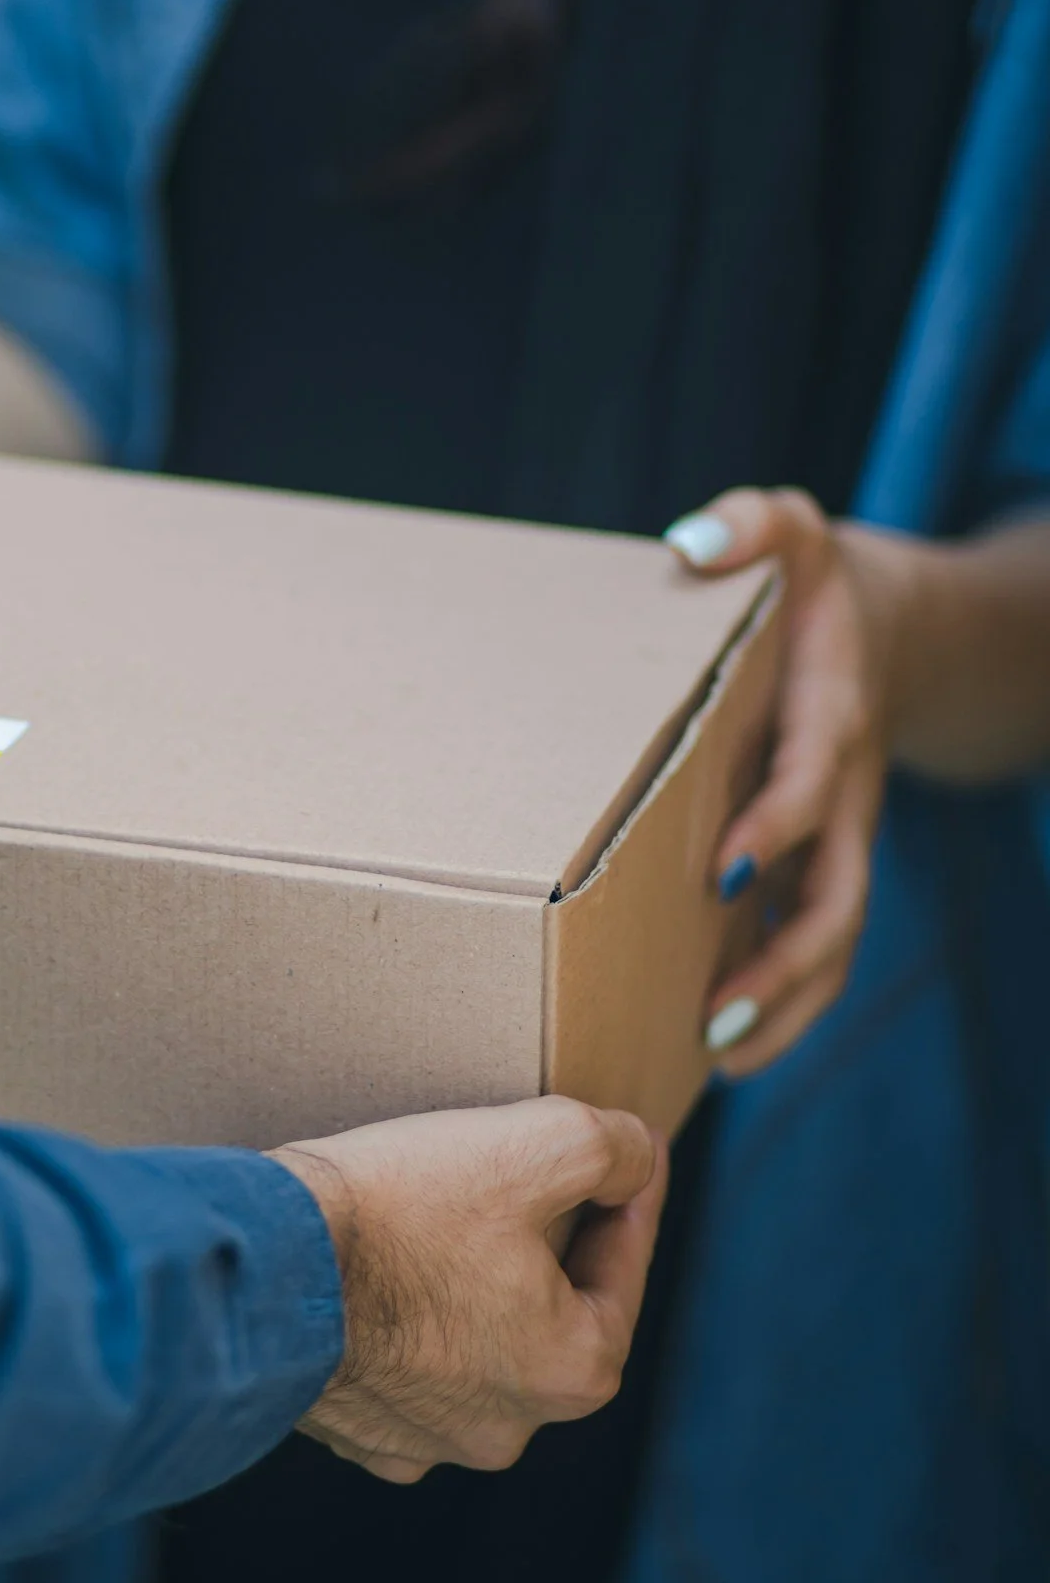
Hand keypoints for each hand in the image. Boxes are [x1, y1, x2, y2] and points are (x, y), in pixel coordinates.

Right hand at [269, 1097, 666, 1482]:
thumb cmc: (399, 1209)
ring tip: (448, 1217)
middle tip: (528, 1175)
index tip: (626, 1149)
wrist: (264, 1265)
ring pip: (477, 1345)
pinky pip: (404, 1370)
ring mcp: (427, 1439)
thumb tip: (637, 1156)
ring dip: (474, 1288)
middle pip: (551, 1310)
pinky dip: (406, 1324)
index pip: (624, 1264)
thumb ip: (610, 1147)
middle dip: (549, 1243)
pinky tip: (386, 1276)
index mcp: (572, 1368)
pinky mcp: (358, 1430)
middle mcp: (509, 1426)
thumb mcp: (532, 1144)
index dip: (628, 1192)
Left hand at [666, 487, 911, 1075]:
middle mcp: (842, 791)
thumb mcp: (790, 530)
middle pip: (835, 896)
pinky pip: (811, 941)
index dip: (776, 826)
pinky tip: (718, 1045)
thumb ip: (750, 525)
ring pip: (830, 939)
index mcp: (831, 716)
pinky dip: (779, 997)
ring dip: (784, 1003)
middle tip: (717, 1016)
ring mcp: (838, 837)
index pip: (810, 783)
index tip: (722, 868)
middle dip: (783, 961)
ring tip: (716, 1057)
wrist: (891, 626)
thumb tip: (691, 543)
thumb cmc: (813, 582)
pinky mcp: (819, 861)